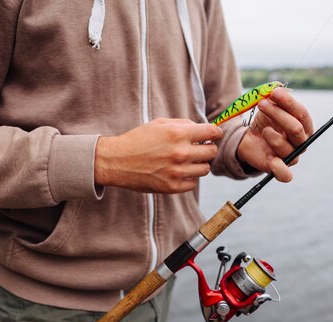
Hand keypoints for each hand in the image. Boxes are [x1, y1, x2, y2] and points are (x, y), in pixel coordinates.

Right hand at [95, 118, 222, 192]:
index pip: (212, 132)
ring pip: (205, 169)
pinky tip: (177, 172)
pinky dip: (188, 178)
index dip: (215, 133)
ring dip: (198, 164)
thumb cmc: (137, 140)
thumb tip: (205, 130)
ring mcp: (177, 172)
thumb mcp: (160, 124)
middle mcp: (180, 153)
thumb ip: (184, 125)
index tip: (213, 135)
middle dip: (207, 148)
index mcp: (178, 134)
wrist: (116, 161)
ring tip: (186, 161)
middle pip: (211, 152)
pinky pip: (193, 183)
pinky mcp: (172, 187)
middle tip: (198, 148)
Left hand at [237, 88, 313, 181]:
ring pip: (287, 148)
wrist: (248, 138)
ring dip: (273, 136)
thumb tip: (277, 88)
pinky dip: (280, 169)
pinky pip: (285, 175)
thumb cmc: (263, 120)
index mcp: (303, 126)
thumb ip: (274, 97)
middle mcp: (300, 142)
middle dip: (278, 114)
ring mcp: (290, 156)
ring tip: (263, 129)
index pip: (301, 114)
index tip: (274, 92)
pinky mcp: (278, 168)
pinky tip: (271, 159)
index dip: (289, 103)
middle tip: (262, 104)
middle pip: (295, 129)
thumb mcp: (268, 106)